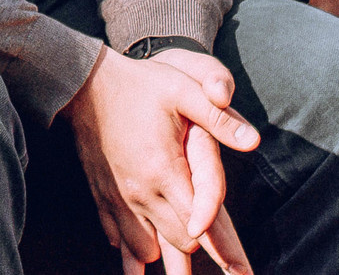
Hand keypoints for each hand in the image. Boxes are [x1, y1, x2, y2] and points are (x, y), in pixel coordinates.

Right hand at [63, 48, 257, 274]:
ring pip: (146, 250)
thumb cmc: (138, 85)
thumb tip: (254, 142)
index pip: (200, 225)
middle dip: (199, 247)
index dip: (221, 247)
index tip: (240, 270)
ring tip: (179, 270)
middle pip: (180, 242)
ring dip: (166, 253)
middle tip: (228, 270)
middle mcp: (140, 192)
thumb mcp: (182, 90)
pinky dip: (132, 249)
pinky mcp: (102, 196)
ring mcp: (118, 197)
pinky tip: (141, 258)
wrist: (84, 83)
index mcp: (164, 170)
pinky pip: (118, 237)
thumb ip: (218, 118)